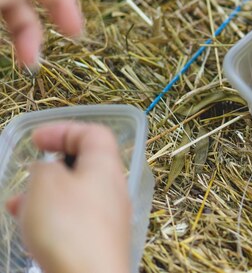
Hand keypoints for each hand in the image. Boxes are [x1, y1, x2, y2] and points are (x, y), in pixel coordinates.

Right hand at [6, 122, 130, 272]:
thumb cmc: (70, 228)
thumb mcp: (46, 184)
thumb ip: (45, 168)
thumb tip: (48, 168)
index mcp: (106, 167)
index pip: (94, 134)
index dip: (65, 130)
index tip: (37, 139)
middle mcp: (113, 189)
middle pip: (84, 166)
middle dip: (50, 168)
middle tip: (27, 175)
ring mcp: (109, 217)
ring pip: (74, 196)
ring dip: (44, 197)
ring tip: (17, 207)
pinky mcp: (99, 242)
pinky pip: (74, 221)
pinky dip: (51, 220)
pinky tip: (30, 231)